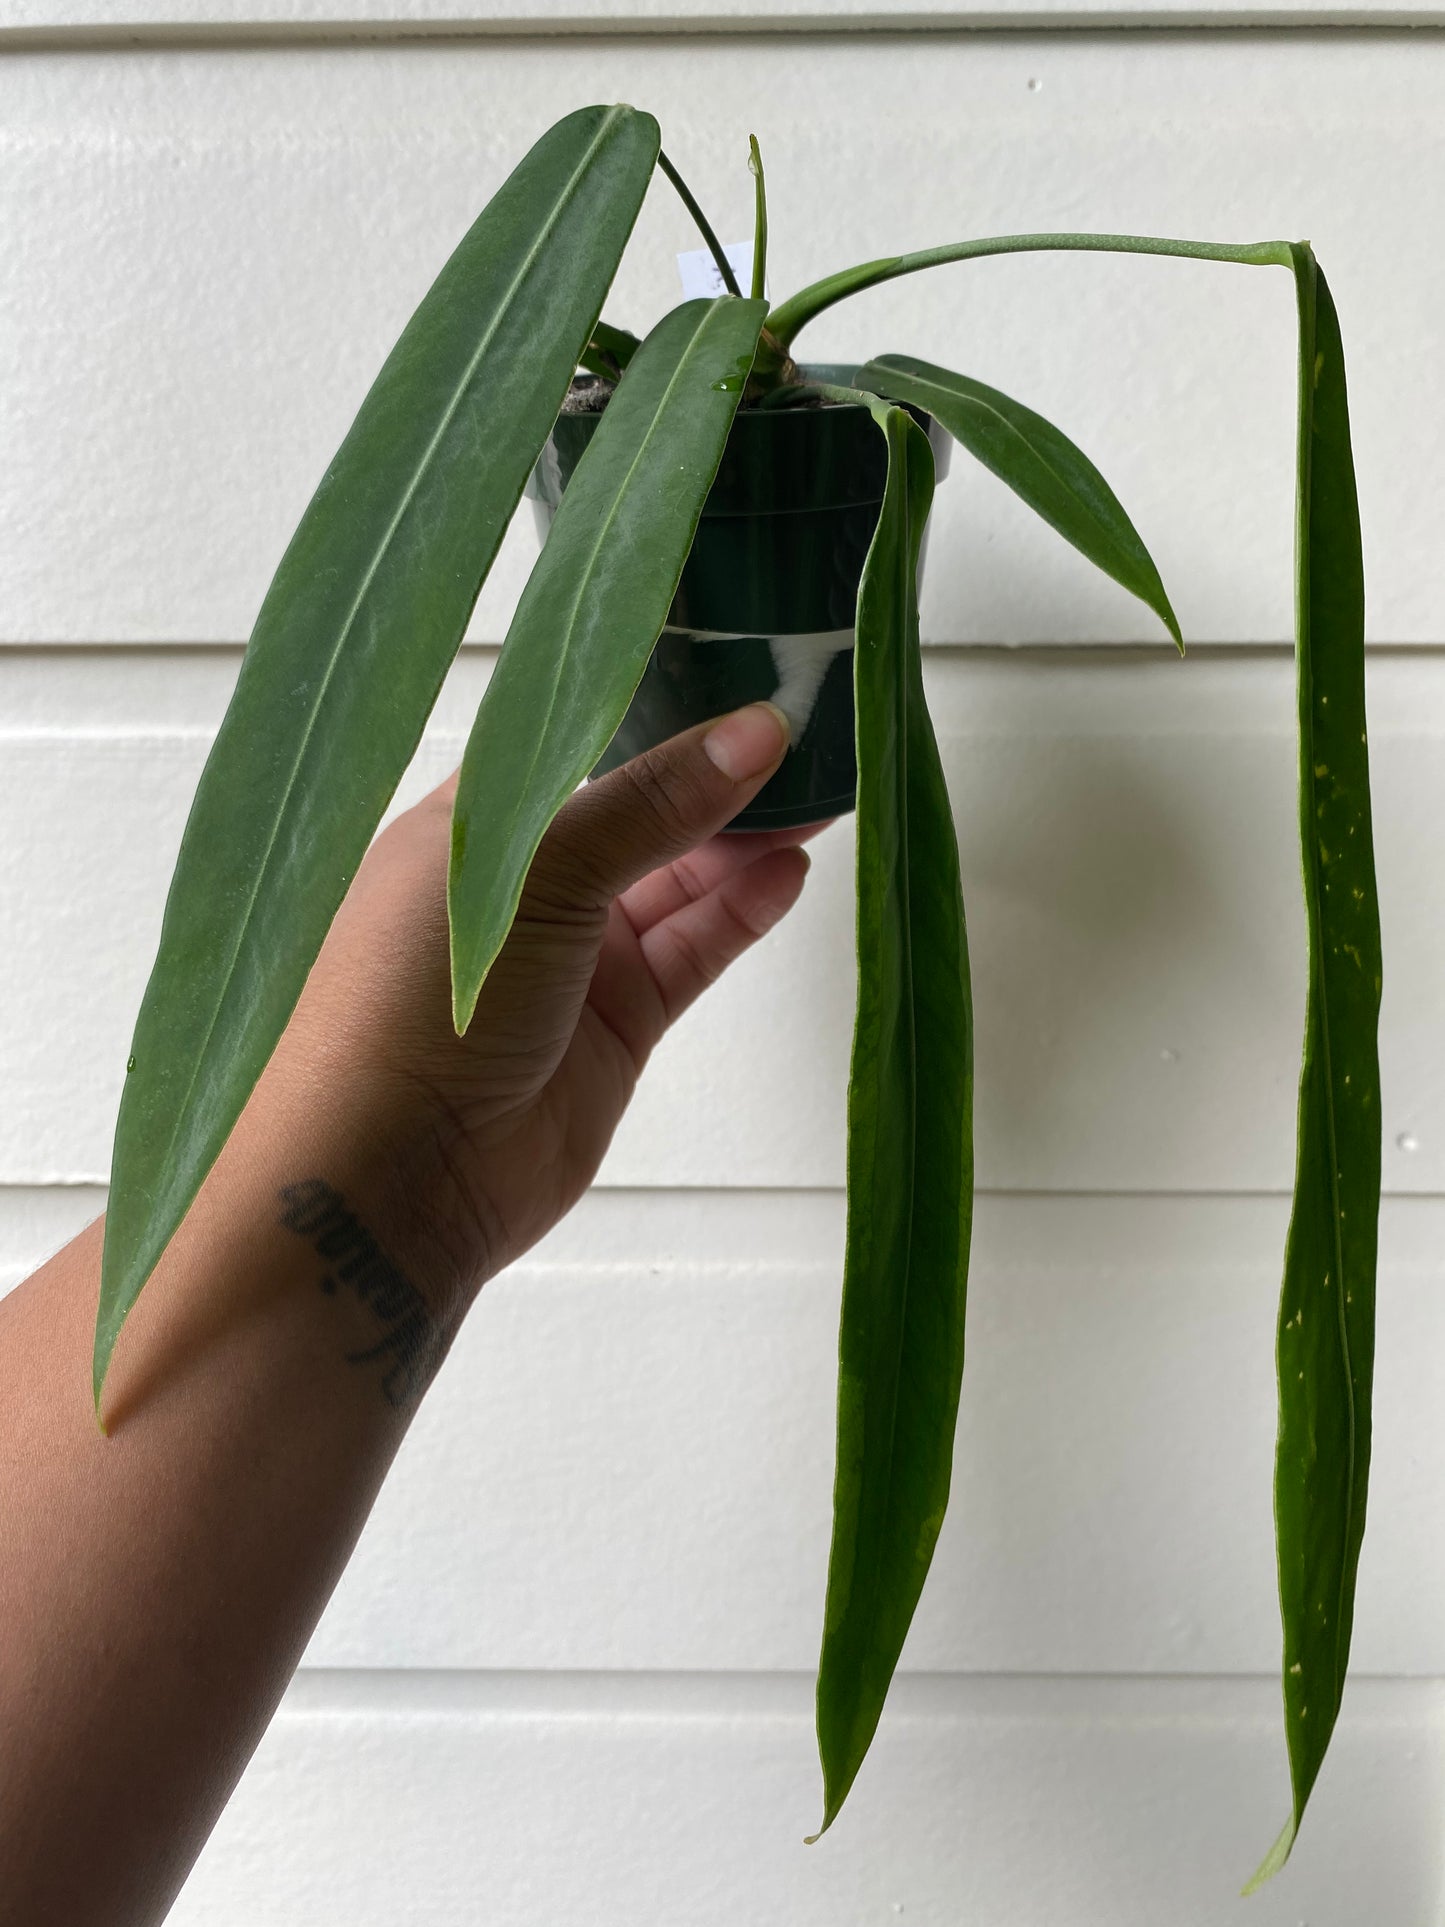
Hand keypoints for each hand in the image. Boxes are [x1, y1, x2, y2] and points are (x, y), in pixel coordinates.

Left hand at [266, 701, 815, 1315]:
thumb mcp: (536, 874)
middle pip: (641, 804)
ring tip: (819, 790)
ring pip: (677, 875)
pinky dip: (740, 908)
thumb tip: (758, 729)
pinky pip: (692, 947)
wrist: (390, 1180)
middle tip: (807, 724)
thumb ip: (651, 802)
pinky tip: (788, 867)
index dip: (659, 700)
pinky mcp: (618, 1020)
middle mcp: (524, 878)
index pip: (579, 736)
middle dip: (718, 769)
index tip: (742, 661)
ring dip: (742, 835)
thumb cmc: (417, 1002)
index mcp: (474, 820)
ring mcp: (574, 952)